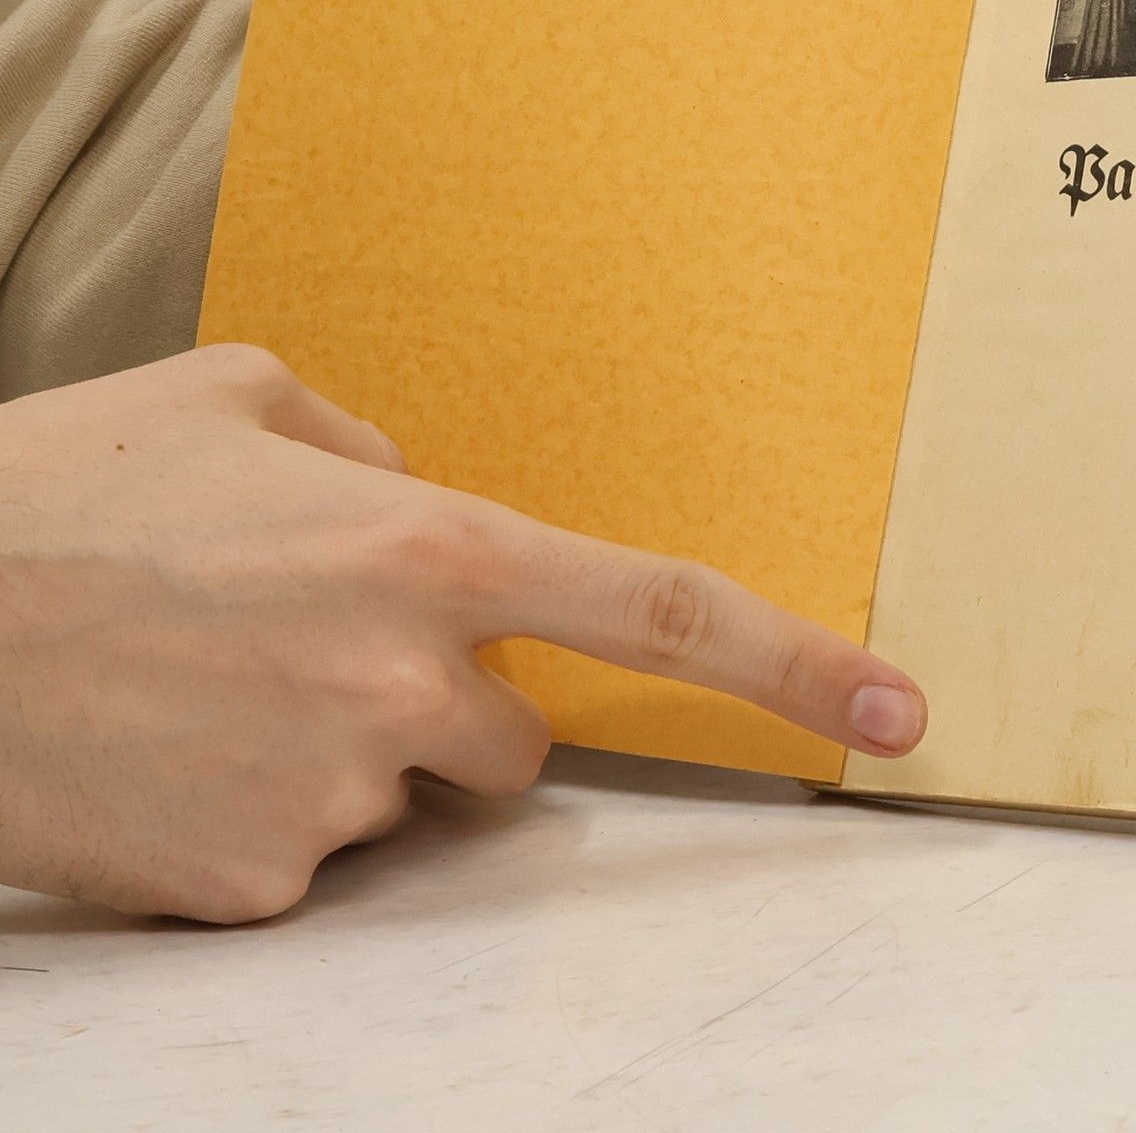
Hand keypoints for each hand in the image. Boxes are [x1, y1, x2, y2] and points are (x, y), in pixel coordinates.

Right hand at [0, 345, 926, 921]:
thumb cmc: (69, 487)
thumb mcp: (243, 399)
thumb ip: (374, 447)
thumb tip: (423, 492)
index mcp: (431, 547)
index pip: (660, 610)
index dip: (795, 664)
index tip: (899, 713)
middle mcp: (404, 681)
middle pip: (513, 739)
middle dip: (452, 705)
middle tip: (310, 644)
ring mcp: (327, 798)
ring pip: (405, 800)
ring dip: (350, 757)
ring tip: (212, 686)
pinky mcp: (248, 890)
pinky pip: (305, 859)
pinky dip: (258, 813)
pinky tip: (164, 751)